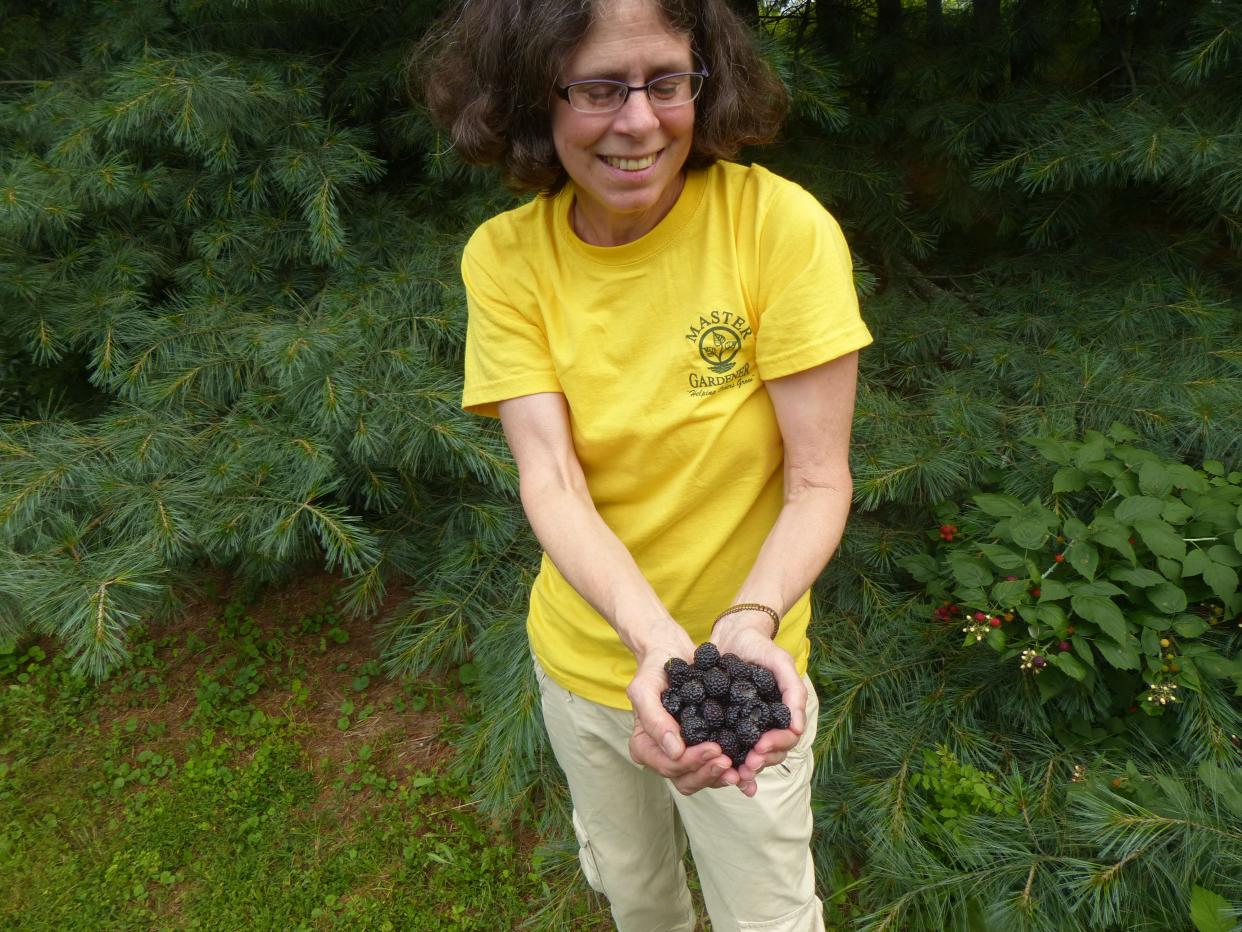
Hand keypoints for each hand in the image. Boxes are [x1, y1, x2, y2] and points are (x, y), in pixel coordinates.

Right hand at [625, 623, 737, 794]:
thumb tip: (674, 751)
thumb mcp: (645, 689)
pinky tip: (746, 764)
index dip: (692, 762)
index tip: (714, 749)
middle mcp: (663, 755)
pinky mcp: (702, 745)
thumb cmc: (654, 669)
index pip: (669, 765)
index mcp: (644, 746)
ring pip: (702, 779)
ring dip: (721, 776)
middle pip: (685, 780)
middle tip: (729, 761)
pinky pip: (714, 765)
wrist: (671, 653)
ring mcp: (683, 753)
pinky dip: (730, 769)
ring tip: (741, 768)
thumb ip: (654, 719)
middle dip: (708, 773)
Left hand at [710, 611, 806, 796]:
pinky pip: (725, 745)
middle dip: (759, 763)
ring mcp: (743, 725)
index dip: (776, 746)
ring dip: (742, 768)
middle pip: (768, 754)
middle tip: (746, 766)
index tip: (761, 748)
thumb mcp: (781, 663)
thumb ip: (793, 691)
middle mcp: (764, 724)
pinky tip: (715, 770)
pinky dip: (723, 760)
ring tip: (732, 775)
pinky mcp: (721, 723)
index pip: (786, 739)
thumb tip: (798, 728)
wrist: (731, 633)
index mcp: (781, 714)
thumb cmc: (760, 647)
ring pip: (748, 755)